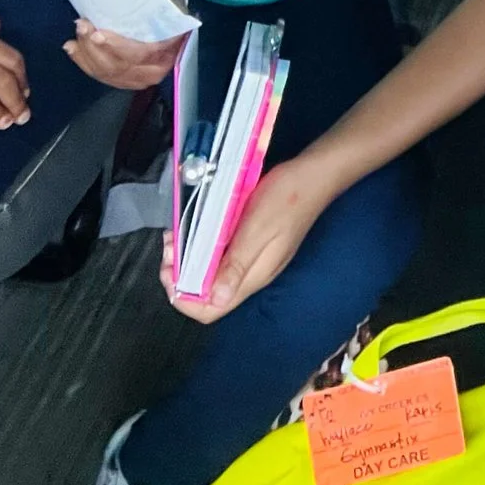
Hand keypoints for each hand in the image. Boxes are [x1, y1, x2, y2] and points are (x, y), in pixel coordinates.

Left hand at [63, 19, 181, 90]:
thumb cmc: (172, 17)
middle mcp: (153, 72)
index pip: (141, 54)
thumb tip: (140, 1)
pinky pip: (99, 75)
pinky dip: (83, 61)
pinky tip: (72, 48)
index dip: (117, 46)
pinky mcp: (123, 81)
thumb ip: (161, 8)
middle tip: (82, 27)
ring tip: (77, 33)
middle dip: (94, 47)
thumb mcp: (173, 9)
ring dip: (86, 53)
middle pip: (118, 65)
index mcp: (168, 54)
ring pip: (105, 72)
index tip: (98, 34)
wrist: (176, 34)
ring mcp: (137, 80)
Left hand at [167, 158, 333, 321]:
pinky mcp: (253, 244)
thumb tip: (215, 301)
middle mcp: (251, 274)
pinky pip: (220, 257)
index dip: (184, 299)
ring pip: (212, 275)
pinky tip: (197, 229)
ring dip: (189, 260)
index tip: (170, 271)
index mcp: (252, 276)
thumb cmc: (286, 198)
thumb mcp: (258, 229)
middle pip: (207, 295)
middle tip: (171, 247)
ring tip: (179, 235)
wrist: (315, 174)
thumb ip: (237, 264)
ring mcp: (253, 259)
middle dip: (181, 276)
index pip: (210, 310)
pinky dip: (202, 248)